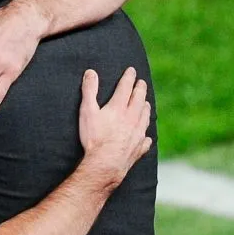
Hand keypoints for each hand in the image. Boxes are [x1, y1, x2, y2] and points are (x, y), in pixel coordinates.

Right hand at [77, 68, 151, 189]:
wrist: (106, 164)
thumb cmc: (94, 138)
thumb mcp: (87, 112)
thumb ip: (89, 91)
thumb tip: (91, 72)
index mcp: (118, 108)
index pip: (126, 88)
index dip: (128, 78)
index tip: (131, 70)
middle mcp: (131, 118)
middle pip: (139, 100)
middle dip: (140, 89)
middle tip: (142, 82)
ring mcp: (137, 134)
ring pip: (145, 117)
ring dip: (146, 108)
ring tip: (146, 103)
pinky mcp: (138, 148)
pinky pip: (145, 140)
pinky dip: (146, 135)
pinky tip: (146, 136)